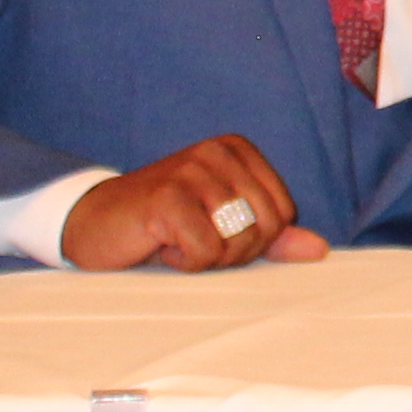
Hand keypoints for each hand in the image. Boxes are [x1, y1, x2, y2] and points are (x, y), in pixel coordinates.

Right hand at [66, 135, 329, 271]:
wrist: (92, 226)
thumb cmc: (163, 228)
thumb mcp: (223, 229)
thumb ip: (271, 236)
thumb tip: (318, 250)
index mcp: (238, 150)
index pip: (283, 213)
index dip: (254, 240)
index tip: (214, 232)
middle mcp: (217, 152)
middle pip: (265, 227)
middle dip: (232, 252)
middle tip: (193, 242)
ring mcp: (191, 170)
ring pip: (237, 241)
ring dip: (207, 258)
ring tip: (176, 240)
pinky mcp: (167, 197)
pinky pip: (205, 251)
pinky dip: (184, 261)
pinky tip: (159, 243)